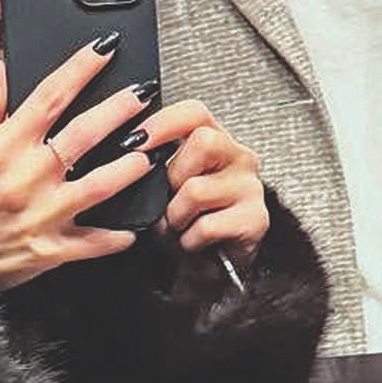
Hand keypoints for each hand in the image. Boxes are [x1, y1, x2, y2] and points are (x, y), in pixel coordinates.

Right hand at [0, 41, 152, 287]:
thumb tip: (2, 62)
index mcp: (3, 146)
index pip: (50, 96)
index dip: (81, 68)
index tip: (105, 49)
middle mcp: (26, 177)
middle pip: (84, 135)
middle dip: (119, 111)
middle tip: (145, 95)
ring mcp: (40, 215)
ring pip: (98, 187)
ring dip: (129, 169)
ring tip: (151, 155)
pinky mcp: (47, 251)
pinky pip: (91, 244)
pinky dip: (116, 237)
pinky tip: (135, 228)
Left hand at [126, 99, 268, 265]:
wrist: (209, 269)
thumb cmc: (186, 221)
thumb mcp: (167, 184)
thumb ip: (156, 161)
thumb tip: (126, 151)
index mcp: (216, 141)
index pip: (196, 112)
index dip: (164, 122)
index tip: (135, 141)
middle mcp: (240, 158)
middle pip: (205, 142)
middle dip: (174, 175)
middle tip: (170, 197)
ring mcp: (251, 188)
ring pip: (197, 190)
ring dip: (176, 216)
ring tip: (180, 226)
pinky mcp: (255, 220)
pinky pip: (206, 226)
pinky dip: (188, 241)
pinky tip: (193, 243)